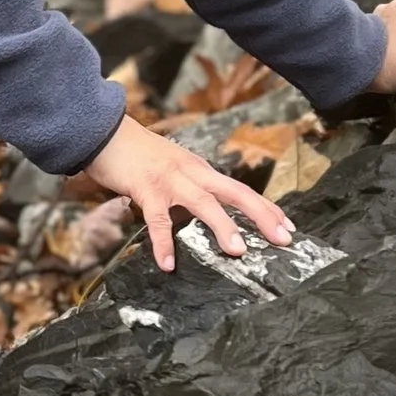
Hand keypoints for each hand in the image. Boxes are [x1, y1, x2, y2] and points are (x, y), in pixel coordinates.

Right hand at [69, 110, 301, 272]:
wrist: (106, 132)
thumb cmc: (140, 156)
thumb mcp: (175, 170)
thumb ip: (191, 190)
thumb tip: (208, 218)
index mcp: (202, 171)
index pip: (242, 190)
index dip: (266, 208)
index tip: (288, 227)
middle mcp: (193, 173)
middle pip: (235, 192)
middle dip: (262, 215)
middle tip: (283, 238)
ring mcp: (170, 180)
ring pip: (203, 203)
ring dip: (222, 226)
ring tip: (238, 251)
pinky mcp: (145, 188)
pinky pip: (156, 220)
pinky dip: (163, 243)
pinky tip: (168, 264)